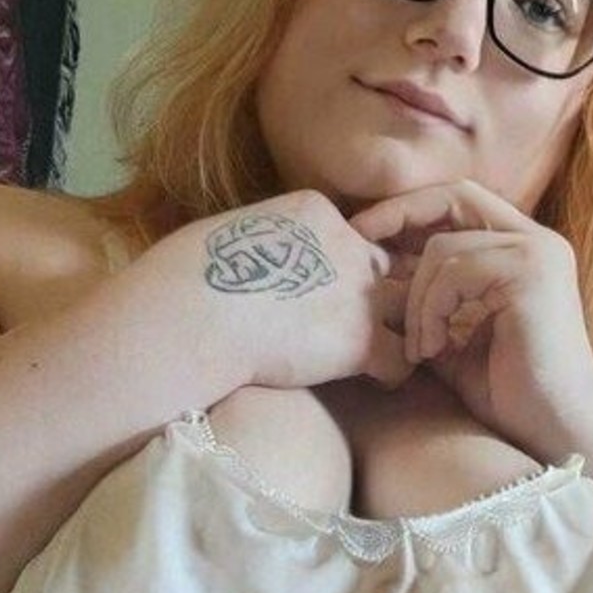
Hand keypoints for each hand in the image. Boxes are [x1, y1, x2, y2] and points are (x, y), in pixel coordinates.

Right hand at [136, 190, 414, 393]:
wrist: (191, 316)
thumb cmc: (185, 278)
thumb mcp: (230, 233)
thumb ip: (263, 241)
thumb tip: (255, 259)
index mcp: (315, 211)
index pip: (350, 235)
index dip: (342, 268)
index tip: (322, 296)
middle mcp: (347, 243)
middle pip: (385, 267)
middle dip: (377, 294)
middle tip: (363, 325)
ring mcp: (359, 292)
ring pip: (407, 307)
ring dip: (396, 329)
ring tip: (382, 352)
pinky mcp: (360, 340)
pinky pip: (401, 359)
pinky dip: (393, 373)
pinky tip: (374, 381)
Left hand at [348, 180, 592, 456]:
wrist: (559, 429)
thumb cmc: (512, 395)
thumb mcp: (457, 341)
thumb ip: (430, 305)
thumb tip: (376, 283)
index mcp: (524, 250)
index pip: (461, 201)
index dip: (410, 209)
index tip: (365, 234)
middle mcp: (537, 241)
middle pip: (455, 195)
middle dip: (400, 215)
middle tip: (358, 242)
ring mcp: (538, 254)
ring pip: (445, 246)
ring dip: (417, 299)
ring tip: (421, 347)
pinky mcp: (531, 274)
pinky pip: (455, 272)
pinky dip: (432, 311)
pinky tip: (435, 349)